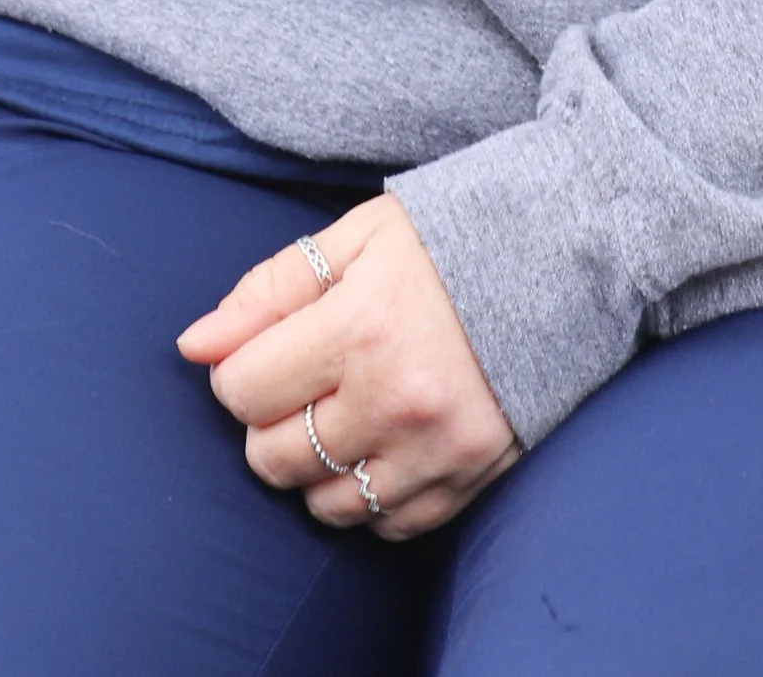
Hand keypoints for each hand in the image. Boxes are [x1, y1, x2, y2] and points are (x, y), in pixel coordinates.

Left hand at [178, 196, 519, 541]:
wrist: (567, 254)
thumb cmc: (450, 237)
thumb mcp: (358, 237)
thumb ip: (270, 290)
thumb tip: (195, 346)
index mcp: (360, 325)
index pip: (243, 391)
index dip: (239, 372)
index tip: (266, 352)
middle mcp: (395, 398)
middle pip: (275, 458)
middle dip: (270, 423)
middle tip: (303, 383)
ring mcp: (436, 447)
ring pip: (326, 504)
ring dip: (317, 467)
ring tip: (344, 413)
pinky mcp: (471, 477)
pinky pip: (387, 526)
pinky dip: (371, 495)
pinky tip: (383, 443)